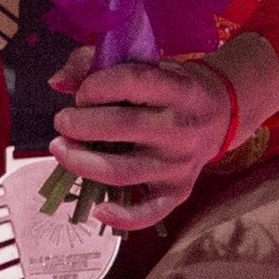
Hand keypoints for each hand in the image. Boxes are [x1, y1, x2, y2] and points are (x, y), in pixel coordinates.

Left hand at [43, 44, 262, 233]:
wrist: (221, 114)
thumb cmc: (170, 85)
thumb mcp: (144, 61)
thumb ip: (95, 62)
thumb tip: (57, 82)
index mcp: (179, 89)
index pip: (132, 83)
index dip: (96, 86)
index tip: (82, 93)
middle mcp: (182, 128)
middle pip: (122, 128)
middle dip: (79, 124)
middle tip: (63, 121)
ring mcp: (180, 164)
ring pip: (123, 171)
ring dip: (82, 162)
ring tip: (60, 148)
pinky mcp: (179, 191)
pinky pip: (149, 212)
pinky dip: (122, 217)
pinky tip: (98, 209)